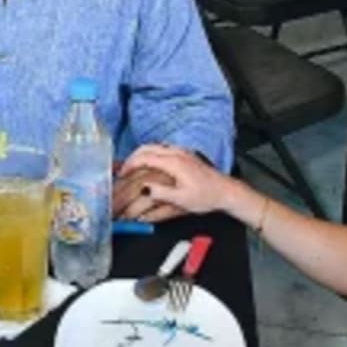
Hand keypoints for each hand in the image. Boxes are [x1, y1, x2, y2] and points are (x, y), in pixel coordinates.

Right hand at [113, 142, 248, 220]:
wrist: (225, 191)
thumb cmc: (206, 196)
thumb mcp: (181, 200)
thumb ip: (161, 193)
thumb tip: (145, 189)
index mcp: (174, 163)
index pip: (145, 158)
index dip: (130, 165)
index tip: (121, 173)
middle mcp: (177, 153)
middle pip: (147, 148)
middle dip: (132, 157)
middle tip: (123, 169)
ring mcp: (182, 152)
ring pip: (154, 146)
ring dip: (141, 154)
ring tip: (133, 167)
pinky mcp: (185, 155)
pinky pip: (162, 149)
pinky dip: (151, 154)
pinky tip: (150, 164)